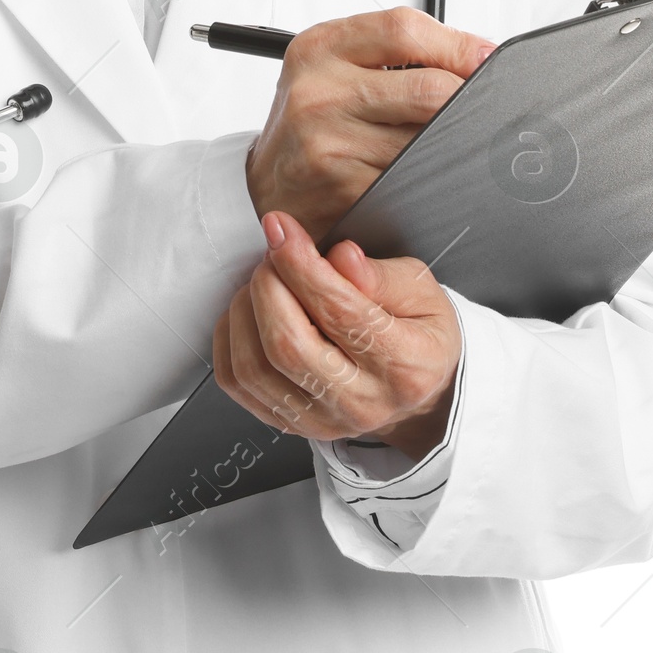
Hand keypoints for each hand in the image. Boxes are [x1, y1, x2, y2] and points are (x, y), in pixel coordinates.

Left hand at [212, 209, 462, 458]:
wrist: (419, 395)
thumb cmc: (418, 334)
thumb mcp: (423, 292)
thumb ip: (382, 275)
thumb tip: (342, 258)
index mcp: (405, 366)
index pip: (341, 313)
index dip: (301, 264)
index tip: (281, 228)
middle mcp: (362, 403)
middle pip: (289, 346)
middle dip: (268, 286)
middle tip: (274, 253)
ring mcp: (322, 421)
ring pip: (254, 368)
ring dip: (245, 310)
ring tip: (264, 280)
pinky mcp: (289, 424)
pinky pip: (237, 382)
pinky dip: (230, 337)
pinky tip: (249, 311)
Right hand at [245, 8, 495, 238]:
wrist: (266, 183)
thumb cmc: (311, 118)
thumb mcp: (335, 66)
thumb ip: (393, 52)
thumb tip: (475, 56)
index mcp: (320, 48)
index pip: (404, 30)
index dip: (458, 45)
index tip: (484, 60)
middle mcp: (319, 91)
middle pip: (427, 88)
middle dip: (465, 100)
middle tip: (480, 106)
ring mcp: (329, 142)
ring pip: (428, 140)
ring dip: (450, 142)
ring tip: (440, 140)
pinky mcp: (344, 187)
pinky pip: (413, 178)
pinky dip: (430, 174)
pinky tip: (421, 170)